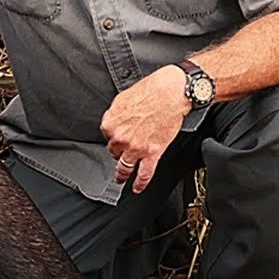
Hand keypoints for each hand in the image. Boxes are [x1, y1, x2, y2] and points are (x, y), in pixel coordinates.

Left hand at [99, 66, 190, 193]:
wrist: (171, 93)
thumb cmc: (151, 91)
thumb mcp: (122, 98)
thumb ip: (115, 114)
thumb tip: (114, 120)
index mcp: (110, 123)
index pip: (106, 135)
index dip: (114, 134)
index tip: (119, 134)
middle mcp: (120, 137)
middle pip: (114, 151)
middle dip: (118, 151)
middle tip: (122, 151)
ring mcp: (136, 147)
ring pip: (124, 166)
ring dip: (121, 174)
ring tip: (120, 179)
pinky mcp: (152, 152)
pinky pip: (144, 173)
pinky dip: (140, 183)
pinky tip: (137, 188)